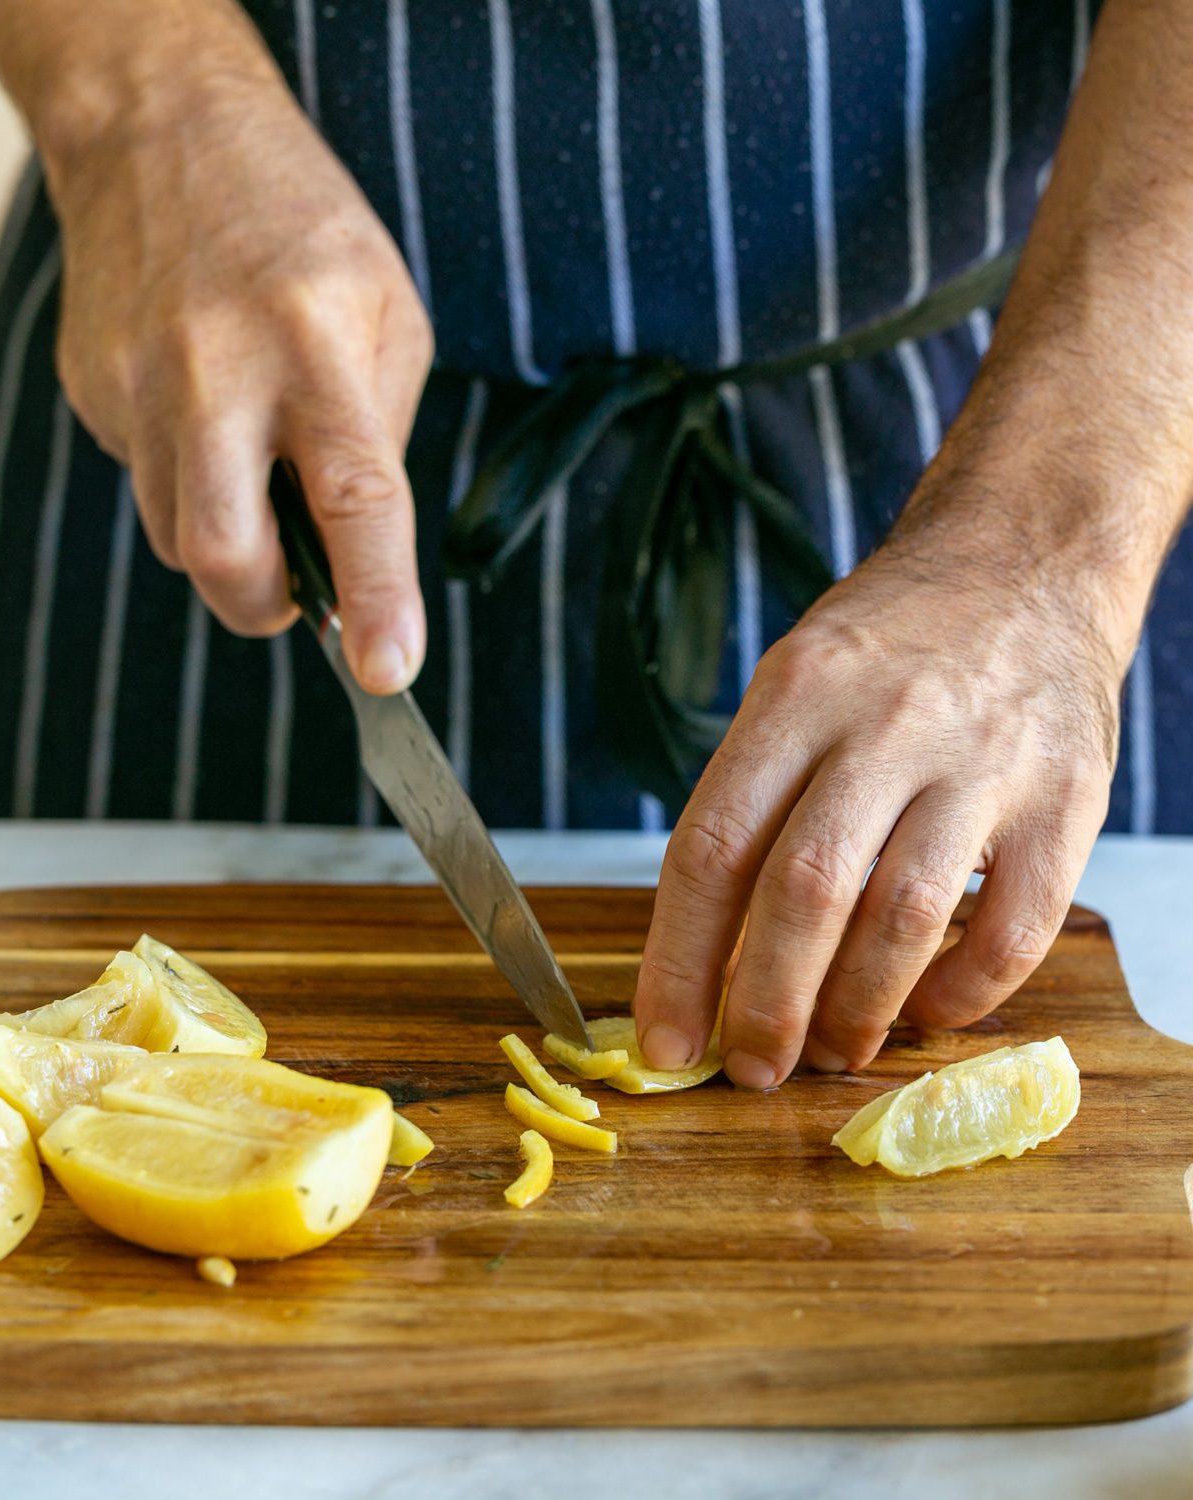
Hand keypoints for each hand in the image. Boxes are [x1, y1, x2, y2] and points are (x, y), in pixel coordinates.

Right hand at [51, 48, 432, 690]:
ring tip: (257, 465)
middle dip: (265, 608)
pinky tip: (207, 413)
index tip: (386, 671)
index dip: (374, 597)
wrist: (160, 130)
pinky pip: (149, 484)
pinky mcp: (92, 392)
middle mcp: (217, 370)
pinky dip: (191, 481)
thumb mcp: (391, 315)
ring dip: (230, 542)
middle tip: (298, 591)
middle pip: (223, 555)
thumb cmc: (301, 224)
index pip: (352, 500)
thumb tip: (363, 548)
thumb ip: (382, 437)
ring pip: (176, 538)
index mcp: (316, 346)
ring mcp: (138, 384)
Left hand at [633, 491, 1123, 1088]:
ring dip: (854, 1012)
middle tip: (750, 1068)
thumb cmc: (891, 642)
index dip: (677, 962)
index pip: (713, 847)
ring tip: (828, 1052)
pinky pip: (1012, 932)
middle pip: (803, 892)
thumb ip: (755, 794)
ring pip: (901, 921)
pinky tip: (925, 1011)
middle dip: (763, 1006)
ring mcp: (983, 762)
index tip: (663, 1040)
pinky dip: (961, 995)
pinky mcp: (1066, 801)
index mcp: (797, 693)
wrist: (1027, 562)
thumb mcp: (796, 679)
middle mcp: (885, 724)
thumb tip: (707, 950)